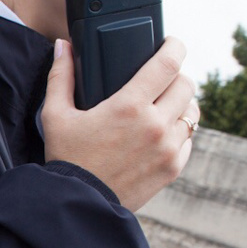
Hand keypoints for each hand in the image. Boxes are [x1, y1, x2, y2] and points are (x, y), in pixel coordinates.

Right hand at [41, 38, 198, 211]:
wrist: (79, 204)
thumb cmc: (66, 158)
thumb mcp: (55, 116)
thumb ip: (60, 77)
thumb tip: (62, 46)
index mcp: (129, 106)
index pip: (169, 63)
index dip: (175, 46)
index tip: (170, 43)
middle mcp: (155, 125)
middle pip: (186, 84)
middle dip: (175, 77)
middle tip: (160, 79)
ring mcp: (168, 147)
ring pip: (191, 112)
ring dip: (179, 105)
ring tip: (162, 107)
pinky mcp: (173, 167)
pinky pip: (188, 140)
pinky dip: (178, 133)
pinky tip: (159, 134)